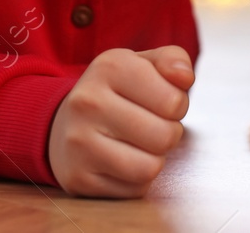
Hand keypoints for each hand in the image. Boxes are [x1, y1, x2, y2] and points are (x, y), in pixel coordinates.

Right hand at [47, 45, 193, 197]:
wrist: (64, 124)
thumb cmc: (116, 93)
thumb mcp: (143, 64)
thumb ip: (172, 60)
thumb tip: (185, 77)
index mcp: (110, 67)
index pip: (174, 101)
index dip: (178, 105)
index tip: (162, 102)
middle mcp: (87, 102)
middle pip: (165, 137)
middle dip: (169, 134)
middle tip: (153, 126)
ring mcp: (78, 142)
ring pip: (149, 168)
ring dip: (155, 159)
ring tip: (140, 144)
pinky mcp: (77, 177)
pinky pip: (133, 190)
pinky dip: (137, 180)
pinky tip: (122, 161)